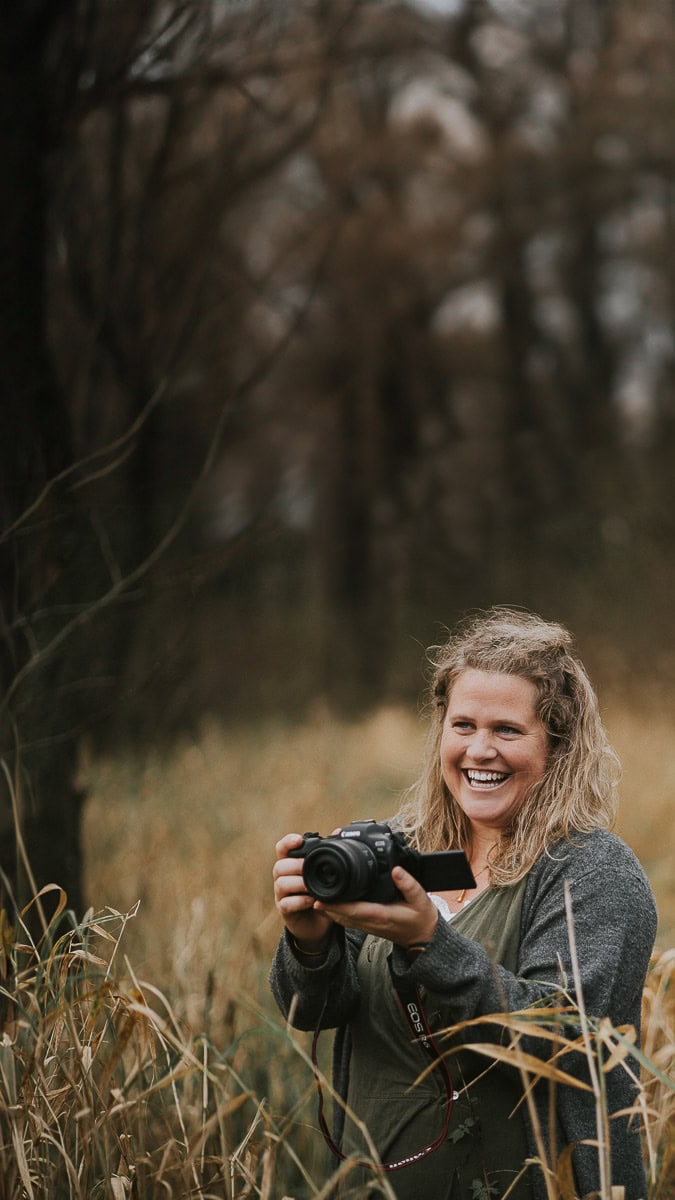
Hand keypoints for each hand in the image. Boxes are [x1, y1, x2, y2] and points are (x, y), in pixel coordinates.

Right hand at [273, 833, 333, 949]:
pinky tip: (311, 901)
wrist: (319, 922)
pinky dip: (299, 901)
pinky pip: (286, 904)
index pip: (282, 849)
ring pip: (281, 883)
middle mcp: (283, 877)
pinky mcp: (285, 910)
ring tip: (311, 886)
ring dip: (298, 883)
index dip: (287, 843)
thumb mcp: (325, 873)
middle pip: (279, 866)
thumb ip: (329, 854)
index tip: (298, 840)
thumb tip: (338, 832)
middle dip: (295, 865)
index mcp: (291, 864)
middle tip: (308, 867)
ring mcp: (282, 895)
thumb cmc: (321, 893)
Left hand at [314, 867, 438, 948]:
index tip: (319, 897)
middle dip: (323, 903)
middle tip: (308, 888)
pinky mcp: (365, 923)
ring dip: (326, 906)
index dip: (334, 905)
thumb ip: (408, 884)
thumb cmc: (421, 919)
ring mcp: (366, 924)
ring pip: (340, 917)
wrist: (423, 939)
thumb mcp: (421, 899)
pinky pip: (345, 917)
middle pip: (339, 914)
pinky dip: (334, 909)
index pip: (352, 910)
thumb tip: (396, 870)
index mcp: (380, 915)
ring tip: (312, 891)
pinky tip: (327, 899)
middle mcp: (369, 921)